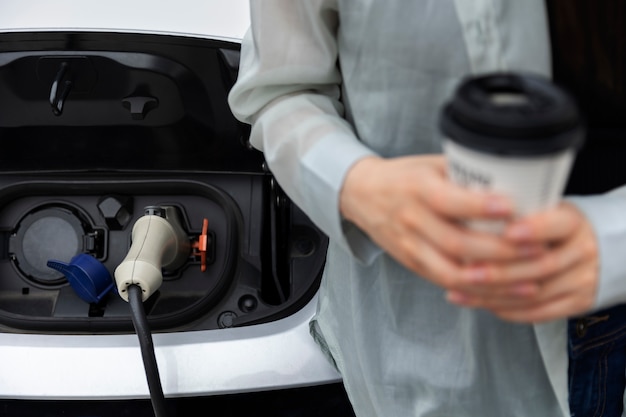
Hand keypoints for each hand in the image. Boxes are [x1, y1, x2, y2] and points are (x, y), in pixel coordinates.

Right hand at [340, 155, 530, 291]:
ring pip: (454, 273)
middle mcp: (412, 220)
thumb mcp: (431, 165)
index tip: (514, 208)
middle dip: (501, 251)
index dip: (481, 207)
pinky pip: (448, 283)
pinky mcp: (413, 265)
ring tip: (530, 280)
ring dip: (495, 281)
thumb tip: (515, 179)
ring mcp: (411, 247)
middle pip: (457, 243)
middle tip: (538, 249)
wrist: (361, 194)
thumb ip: (466, 173)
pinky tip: (505, 291)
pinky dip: (478, 292)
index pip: (449, 201)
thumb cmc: (404, 176)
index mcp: (418, 189)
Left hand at [447, 202, 598, 322]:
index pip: (558, 225)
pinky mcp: (579, 303)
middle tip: (467, 272)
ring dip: (495, 295)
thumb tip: (471, 215)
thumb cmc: (553, 227)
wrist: (594, 248)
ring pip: (536, 294)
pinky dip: (508, 309)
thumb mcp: (543, 211)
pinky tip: (482, 303)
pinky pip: (539, 312)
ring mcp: (583, 280)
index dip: (534, 229)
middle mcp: (583, 251)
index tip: (507, 232)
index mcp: (573, 223)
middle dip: (500, 272)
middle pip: (541, 266)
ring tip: (462, 290)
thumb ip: (516, 214)